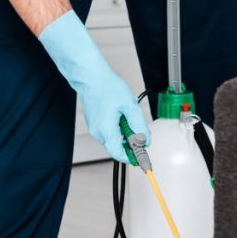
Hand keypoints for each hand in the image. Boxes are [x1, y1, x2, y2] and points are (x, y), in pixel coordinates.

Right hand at [38, 8, 150, 163]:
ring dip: (124, 133)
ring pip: (113, 138)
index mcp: (107, 131)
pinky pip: (108, 131)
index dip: (133, 159)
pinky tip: (120, 113)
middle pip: (118, 147)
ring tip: (127, 114)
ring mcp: (94, 128)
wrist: (90, 76)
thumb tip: (145, 141)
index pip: (120, 155)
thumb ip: (139, 126)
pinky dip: (117, 127)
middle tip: (139, 130)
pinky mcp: (94, 122)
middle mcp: (98, 133)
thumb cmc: (107, 87)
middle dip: (131, 142)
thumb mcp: (130, 107)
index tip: (143, 161)